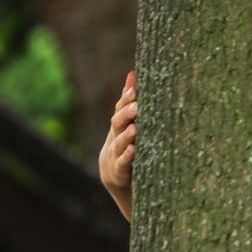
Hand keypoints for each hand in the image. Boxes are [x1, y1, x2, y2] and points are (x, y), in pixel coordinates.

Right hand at [98, 70, 137, 221]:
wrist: (116, 177)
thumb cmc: (126, 145)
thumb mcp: (127, 124)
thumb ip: (129, 101)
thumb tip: (133, 73)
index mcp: (118, 126)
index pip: (119, 109)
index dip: (125, 99)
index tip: (134, 89)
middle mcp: (115, 138)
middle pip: (117, 123)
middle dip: (126, 114)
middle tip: (136, 105)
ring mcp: (115, 154)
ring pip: (119, 143)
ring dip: (127, 135)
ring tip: (135, 128)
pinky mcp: (118, 171)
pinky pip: (122, 163)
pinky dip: (127, 156)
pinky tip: (134, 149)